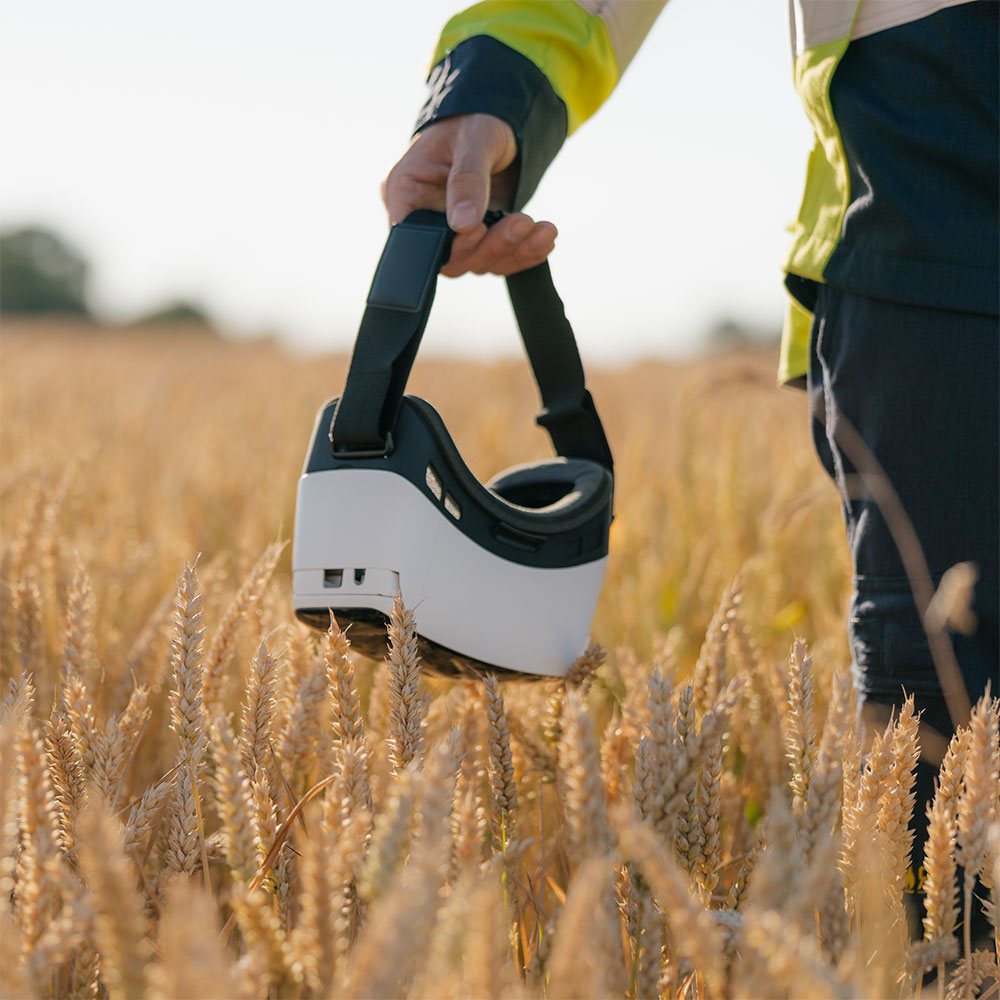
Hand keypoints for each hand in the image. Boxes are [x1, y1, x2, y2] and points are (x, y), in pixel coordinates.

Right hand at [382, 113, 556, 276]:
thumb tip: (463, 223)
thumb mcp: (473, 139)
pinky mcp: (480, 240)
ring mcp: (454, 233)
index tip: (479, 229)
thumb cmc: (475, 119)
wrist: (499, 123)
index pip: (413, 237)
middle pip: (451, 258)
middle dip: (490, 247)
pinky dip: (524, 253)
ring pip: (480, 262)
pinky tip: (543, 238)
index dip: (447, 244)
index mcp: (406, 192)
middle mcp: (426, 218)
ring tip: (542, 230)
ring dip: (514, 250)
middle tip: (521, 224)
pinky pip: (500, 259)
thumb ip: (467, 179)